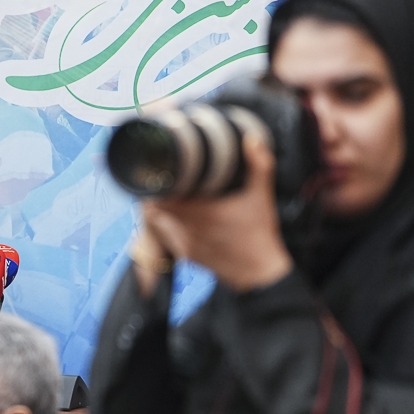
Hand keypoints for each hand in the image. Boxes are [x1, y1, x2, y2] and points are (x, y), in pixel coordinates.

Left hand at [141, 132, 293, 292]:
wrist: (258, 273)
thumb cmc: (260, 235)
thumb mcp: (261, 196)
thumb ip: (259, 164)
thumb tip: (252, 139)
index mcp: (199, 212)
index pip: (159, 197)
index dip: (155, 184)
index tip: (160, 172)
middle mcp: (186, 229)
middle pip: (152, 209)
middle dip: (155, 194)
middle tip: (163, 181)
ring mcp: (184, 244)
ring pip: (156, 224)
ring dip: (159, 210)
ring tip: (168, 196)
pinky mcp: (186, 254)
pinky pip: (166, 237)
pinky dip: (167, 226)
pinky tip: (179, 217)